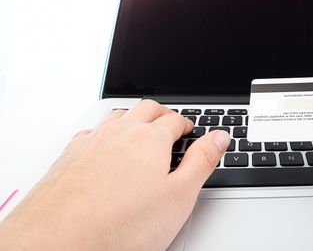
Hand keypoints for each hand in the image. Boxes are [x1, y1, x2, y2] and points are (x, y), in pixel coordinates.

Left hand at [0, 100, 230, 249]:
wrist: (58, 243)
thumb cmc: (118, 226)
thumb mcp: (179, 196)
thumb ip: (202, 161)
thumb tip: (220, 137)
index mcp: (150, 139)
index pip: (175, 120)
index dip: (186, 124)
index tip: (190, 130)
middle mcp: (119, 133)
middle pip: (146, 109)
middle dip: (162, 113)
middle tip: (170, 123)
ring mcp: (91, 142)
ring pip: (117, 116)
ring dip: (133, 118)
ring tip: (140, 130)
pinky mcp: (69, 156)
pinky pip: (91, 131)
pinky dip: (105, 132)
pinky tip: (104, 147)